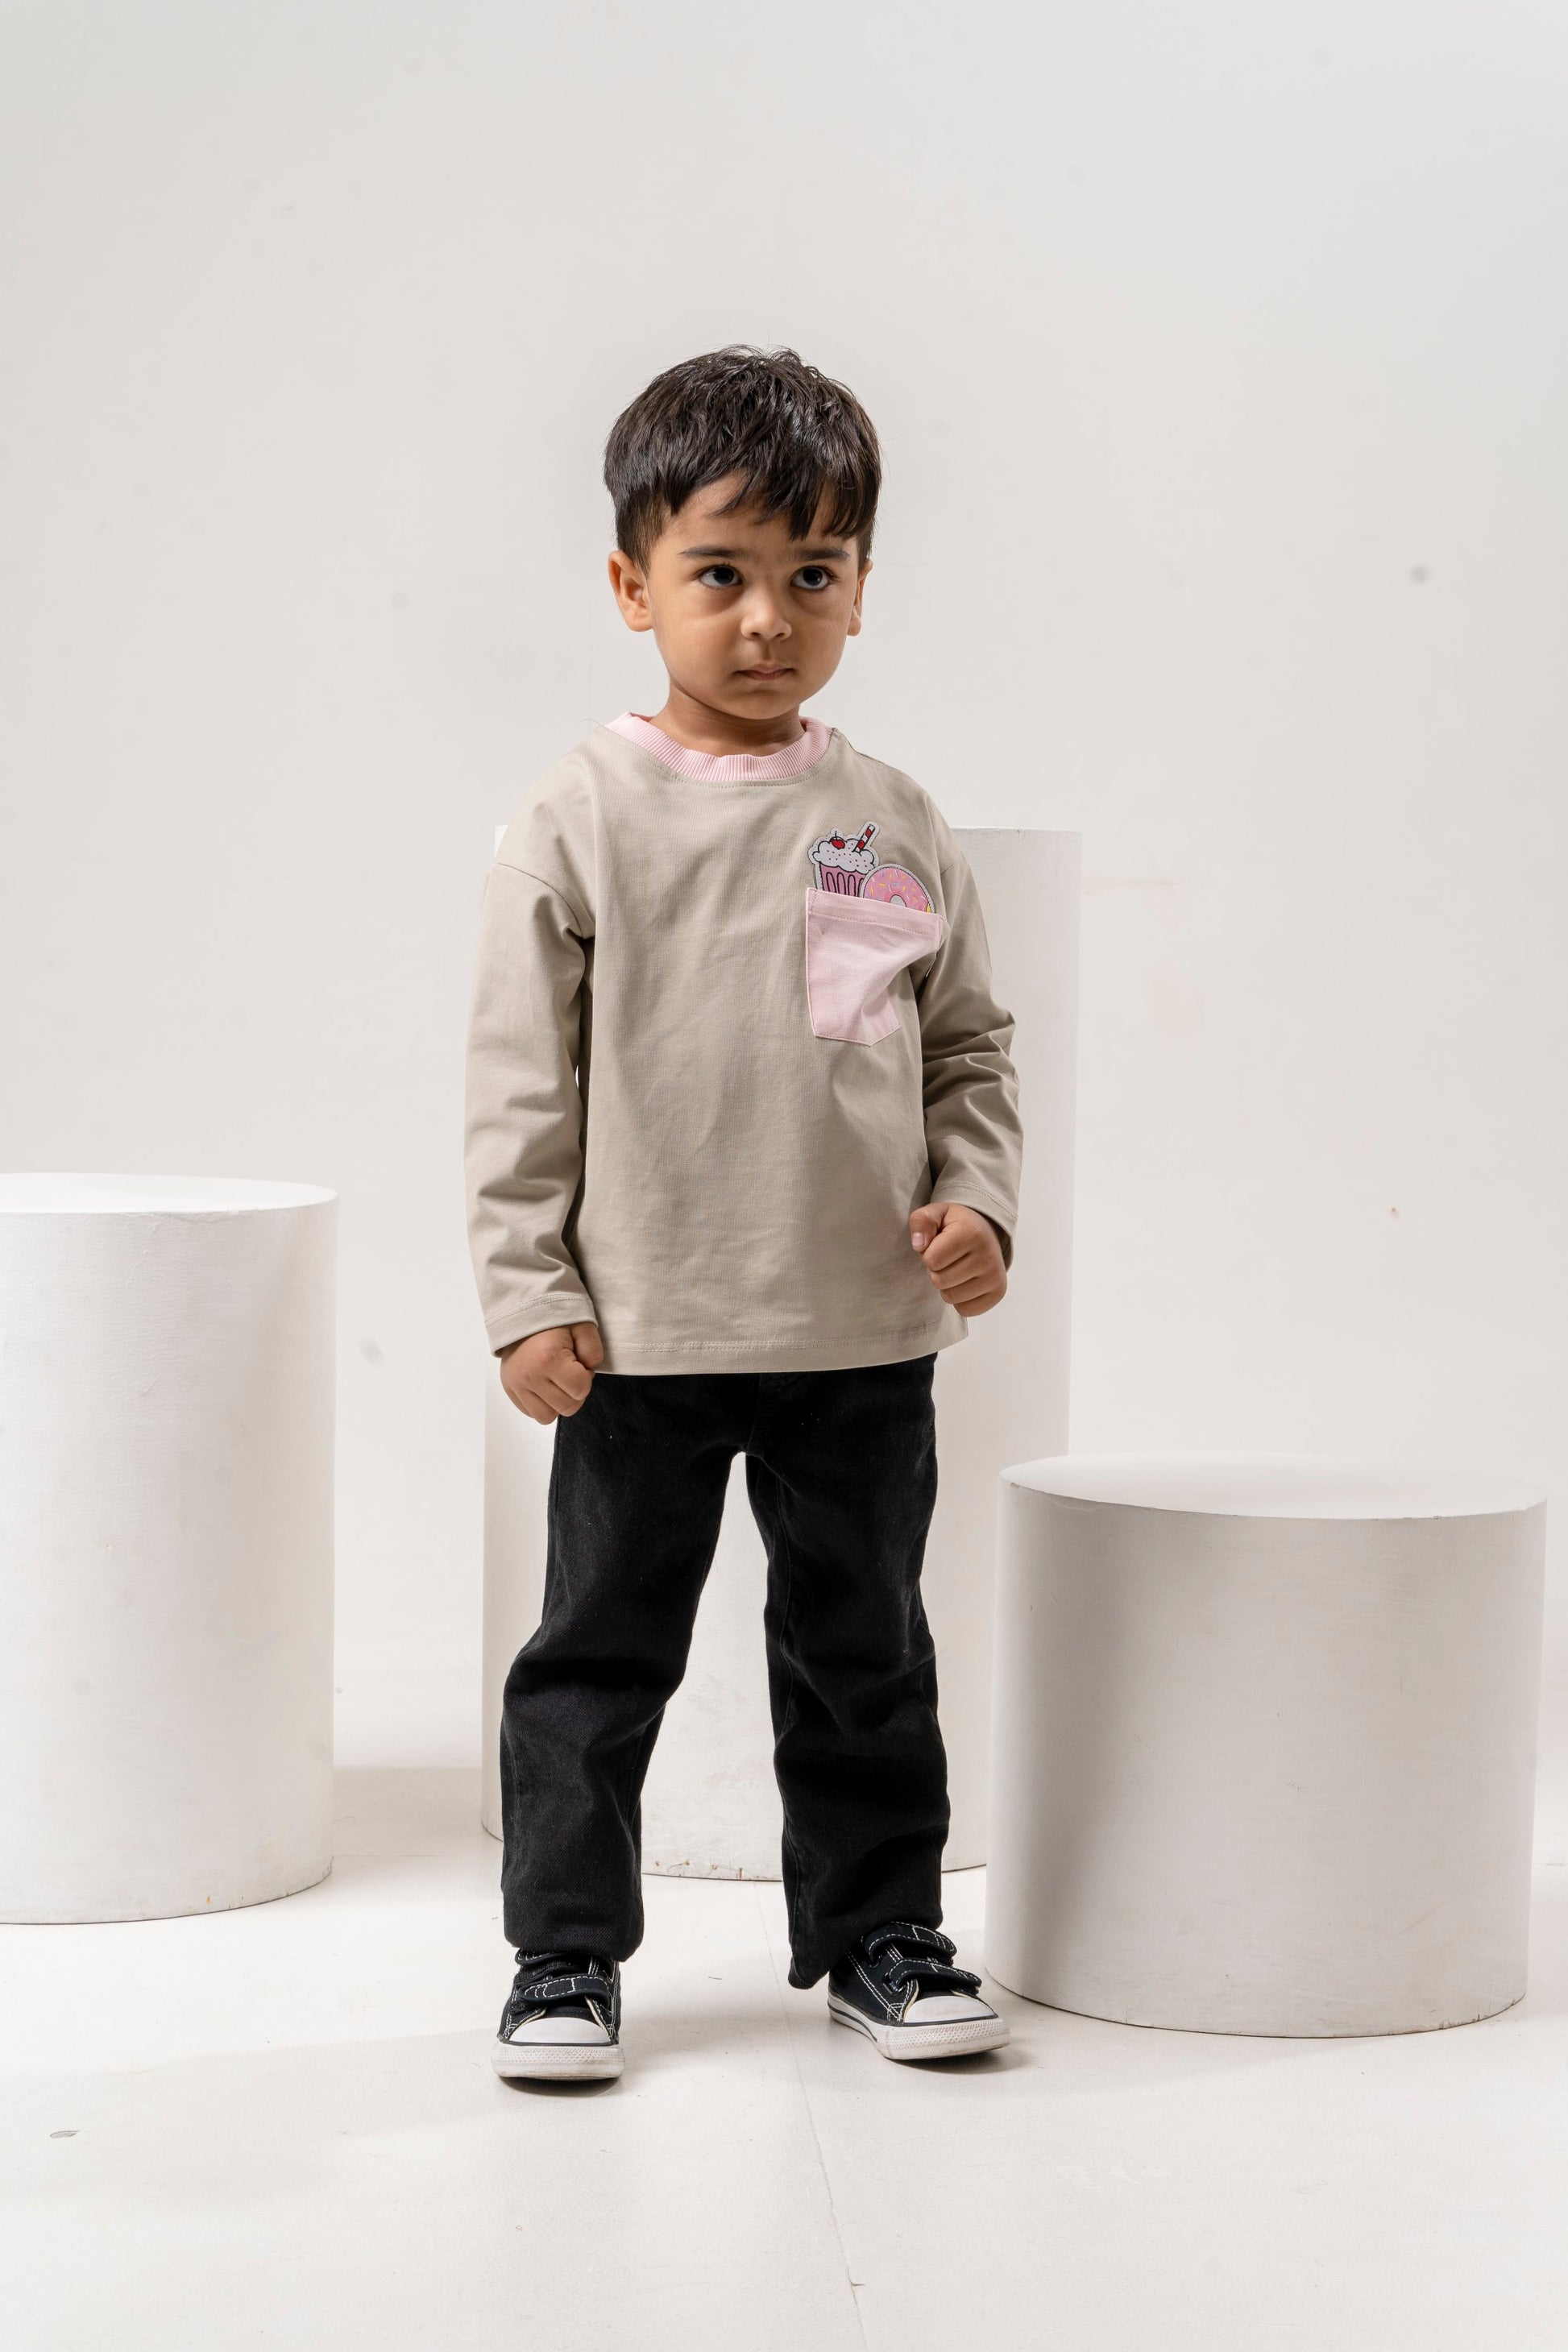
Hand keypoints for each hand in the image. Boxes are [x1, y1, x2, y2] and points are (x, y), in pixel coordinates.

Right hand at [498, 1321, 604, 1423]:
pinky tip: (544, 1384)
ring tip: (556, 1380)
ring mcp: (516, 1384)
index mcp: (548, 1359)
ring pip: (547, 1416)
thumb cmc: (556, 1318)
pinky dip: (541, 1403)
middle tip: (569, 1370)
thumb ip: (594, 1353)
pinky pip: (531, 1412)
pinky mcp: (509, 1388)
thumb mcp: (584, 1327)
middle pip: (567, 1407)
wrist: (523, 1311)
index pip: (580, 1390)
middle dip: (574, 1391)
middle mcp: (529, 1376)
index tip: (579, 1362)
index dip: (586, 1377)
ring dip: (557, 1402)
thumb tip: (587, 1373)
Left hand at [908, 1202, 1007, 1316]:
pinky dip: (959, 1299)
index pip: (931, 1260)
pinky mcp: (998, 1293)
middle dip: (937, 1270)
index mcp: (971, 1233)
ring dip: (946, 1285)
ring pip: (950, 1297)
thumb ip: (921, 1221)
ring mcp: (995, 1277)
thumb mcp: (936, 1213)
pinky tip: (966, 1281)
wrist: (986, 1232)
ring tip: (956, 1268)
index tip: (939, 1245)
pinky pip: (964, 1310)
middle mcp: (987, 1256)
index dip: (928, 1254)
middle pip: (939, 1281)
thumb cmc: (956, 1225)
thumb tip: (918, 1244)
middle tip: (948, 1258)